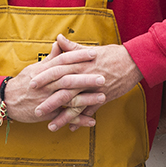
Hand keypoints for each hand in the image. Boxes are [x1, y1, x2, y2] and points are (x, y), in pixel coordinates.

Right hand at [1, 41, 106, 129]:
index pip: (63, 61)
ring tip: (103, 97)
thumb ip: (51, 57)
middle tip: (103, 77)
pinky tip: (93, 120)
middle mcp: (46, 85)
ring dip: (86, 99)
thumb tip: (60, 42)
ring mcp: (47, 100)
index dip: (78, 56)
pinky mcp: (47, 114)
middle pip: (68, 80)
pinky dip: (78, 120)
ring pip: (68, 99)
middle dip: (86, 79)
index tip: (94, 53)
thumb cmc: (24, 82)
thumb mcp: (36, 67)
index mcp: (45, 71)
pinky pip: (64, 117)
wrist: (6, 100)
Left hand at [15, 35, 143, 131]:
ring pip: (76, 105)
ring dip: (63, 117)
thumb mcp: (91, 49)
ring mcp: (95, 88)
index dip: (44, 78)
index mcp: (80, 64)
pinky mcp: (105, 96)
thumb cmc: (113, 53)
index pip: (58, 70)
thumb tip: (58, 39)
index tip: (30, 84)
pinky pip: (91, 110)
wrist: (134, 61)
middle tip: (35, 110)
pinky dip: (81, 119)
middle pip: (64, 91)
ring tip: (51, 126)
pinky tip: (72, 128)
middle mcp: (86, 77)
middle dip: (49, 102)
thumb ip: (72, 47)